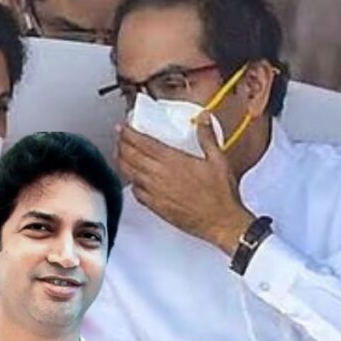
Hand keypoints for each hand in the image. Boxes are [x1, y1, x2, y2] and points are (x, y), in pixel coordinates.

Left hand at [115, 113, 253, 254]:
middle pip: (130, 156)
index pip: (143, 143)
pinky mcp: (155, 206)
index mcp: (173, 161)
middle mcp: (159, 175)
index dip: (129, 133)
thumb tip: (203, 118)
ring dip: (121, 161)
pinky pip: (135, 192)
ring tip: (120, 154)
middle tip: (119, 138)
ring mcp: (155, 192)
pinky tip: (133, 180)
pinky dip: (130, 183)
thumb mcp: (218, 160)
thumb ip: (207, 137)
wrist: (221, 222)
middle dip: (121, 144)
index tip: (123, 127)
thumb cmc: (220, 194)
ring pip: (129, 173)